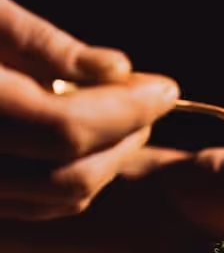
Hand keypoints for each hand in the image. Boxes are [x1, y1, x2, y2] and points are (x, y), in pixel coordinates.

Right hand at [0, 0, 179, 220]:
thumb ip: (38, 43)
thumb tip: (117, 70)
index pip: (67, 129)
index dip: (126, 110)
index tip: (165, 89)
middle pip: (70, 178)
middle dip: (122, 141)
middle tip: (147, 104)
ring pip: (54, 202)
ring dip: (102, 164)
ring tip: (118, 119)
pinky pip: (29, 209)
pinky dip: (67, 178)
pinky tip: (81, 141)